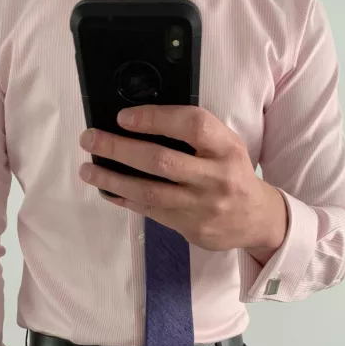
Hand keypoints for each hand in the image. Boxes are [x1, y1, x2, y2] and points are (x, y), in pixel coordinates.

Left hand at [78, 105, 287, 254]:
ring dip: (113, 179)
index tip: (123, 117)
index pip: (192, 125)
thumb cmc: (233, 173)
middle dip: (119, 148)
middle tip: (90, 139)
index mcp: (227, 148)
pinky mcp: (192, 228)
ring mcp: (202, 206)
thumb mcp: (227, 146)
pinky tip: (107, 190)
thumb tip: (139, 124)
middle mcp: (216, 177)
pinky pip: (151, 212)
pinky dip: (125, 199)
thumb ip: (194, 135)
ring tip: (88, 170)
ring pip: (150, 192)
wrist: (256, 219)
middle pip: (161, 161)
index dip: (155, 118)